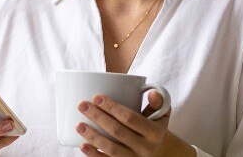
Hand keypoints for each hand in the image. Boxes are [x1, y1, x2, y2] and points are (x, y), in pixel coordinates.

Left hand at [76, 91, 194, 156]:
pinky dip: (94, 155)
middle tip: (82, 106)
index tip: (97, 97)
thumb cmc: (156, 129)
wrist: (162, 155)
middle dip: (98, 117)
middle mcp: (145, 148)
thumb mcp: (162, 116)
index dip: (112, 108)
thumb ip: (158, 102)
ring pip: (111, 149)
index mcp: (155, 133)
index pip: (130, 118)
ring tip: (79, 125)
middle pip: (118, 132)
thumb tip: (152, 92)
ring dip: (93, 137)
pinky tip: (83, 145)